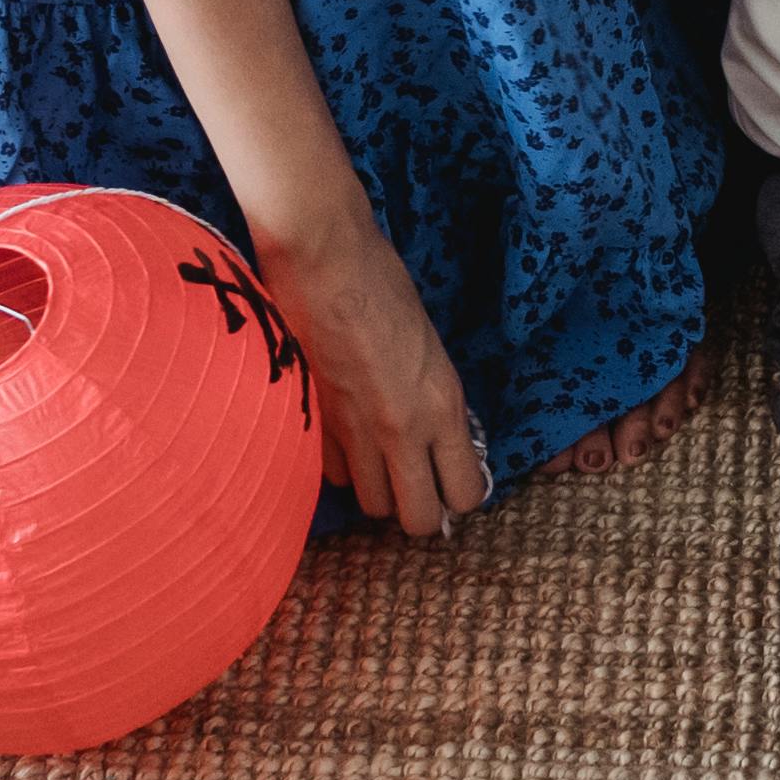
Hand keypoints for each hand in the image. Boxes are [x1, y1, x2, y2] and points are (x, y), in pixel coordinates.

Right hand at [245, 196, 490, 534]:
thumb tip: (437, 434)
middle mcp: (403, 429)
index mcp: (442, 405)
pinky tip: (343, 440)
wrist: (322, 259)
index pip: (465, 492)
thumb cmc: (381, 283)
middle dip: (420, 510)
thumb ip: (434, 397)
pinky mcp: (314, 424)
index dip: (460, 494)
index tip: (453, 480)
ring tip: (378, 461)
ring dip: (377, 490)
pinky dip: (341, 467)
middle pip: (418, 519)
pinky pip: (333, 475)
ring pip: (371, 505)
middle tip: (416, 484)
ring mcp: (355, 432)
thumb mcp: (429, 344)